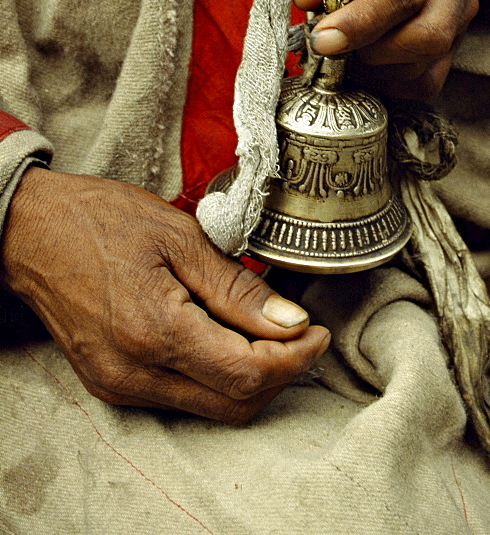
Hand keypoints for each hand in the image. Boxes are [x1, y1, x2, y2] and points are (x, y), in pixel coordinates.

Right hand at [1, 167, 329, 422]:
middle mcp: (135, 374)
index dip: (295, 359)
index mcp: (155, 332)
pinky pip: (180, 397)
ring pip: (210, 408)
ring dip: (251, 379)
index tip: (318, 332)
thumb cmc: (101, 221)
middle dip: (281, 374)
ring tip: (269, 332)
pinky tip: (226, 337)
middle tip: (302, 334)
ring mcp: (119, 385)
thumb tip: (291, 322)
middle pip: (234, 404)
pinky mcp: (111, 384)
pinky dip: (216, 377)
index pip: (247, 374)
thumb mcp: (179, 237)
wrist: (31, 232)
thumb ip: (237, 288)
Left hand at [294, 0, 477, 99]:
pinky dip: (396, 82)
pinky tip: (370, 66)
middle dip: (375, 50)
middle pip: (429, 33)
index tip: (324, 38)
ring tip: (350, 49)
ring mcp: (464, 3)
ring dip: (382, 67)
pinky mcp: (461, 33)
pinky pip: (432, 78)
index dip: (362, 21)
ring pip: (431, 58)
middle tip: (337, 44)